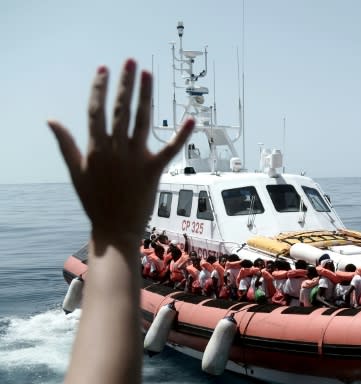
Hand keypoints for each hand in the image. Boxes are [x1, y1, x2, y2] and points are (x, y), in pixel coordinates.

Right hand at [48, 59, 193, 241]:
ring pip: (141, 121)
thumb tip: (52, 121)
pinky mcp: (153, 170)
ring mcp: (134, 159)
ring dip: (145, 96)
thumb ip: (66, 144)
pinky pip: (170, 150)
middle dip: (125, 84)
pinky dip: (181, 135)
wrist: (115, 229)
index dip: (100, 88)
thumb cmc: (95, 201)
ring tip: (147, 74)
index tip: (104, 69)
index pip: (96, 111)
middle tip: (131, 61)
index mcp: (96, 148)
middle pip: (120, 110)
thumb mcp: (76, 172)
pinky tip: (192, 119)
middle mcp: (115, 150)